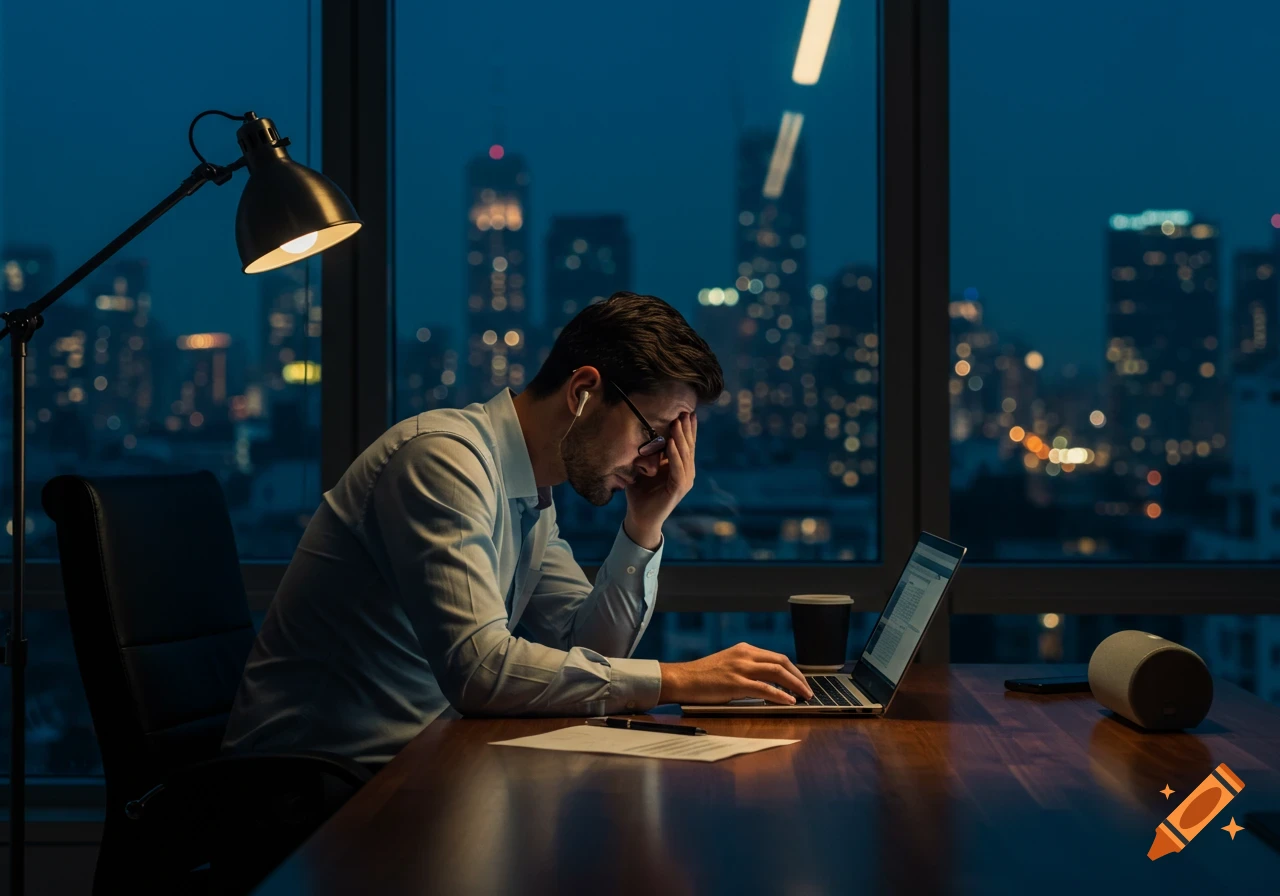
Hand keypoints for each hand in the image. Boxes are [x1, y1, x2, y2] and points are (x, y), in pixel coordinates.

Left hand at [624, 411, 696, 548]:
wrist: (640, 517)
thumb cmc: (640, 492)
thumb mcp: (643, 468)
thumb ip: (647, 454)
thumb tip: (640, 432)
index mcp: (680, 467)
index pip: (686, 445)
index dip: (688, 429)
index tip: (688, 412)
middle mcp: (686, 473)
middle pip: (688, 447)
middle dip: (686, 429)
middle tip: (685, 411)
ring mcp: (685, 481)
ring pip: (685, 455)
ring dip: (681, 438)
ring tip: (678, 422)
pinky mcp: (679, 489)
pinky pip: (678, 469)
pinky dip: (675, 455)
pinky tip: (672, 443)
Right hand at [658, 642, 813, 704]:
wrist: (680, 679)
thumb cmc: (701, 677)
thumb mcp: (727, 665)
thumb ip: (746, 669)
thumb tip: (767, 683)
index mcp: (744, 650)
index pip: (776, 657)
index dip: (793, 670)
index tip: (801, 681)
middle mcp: (744, 655)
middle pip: (781, 662)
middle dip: (799, 677)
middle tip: (808, 690)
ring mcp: (740, 668)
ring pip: (777, 672)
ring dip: (795, 685)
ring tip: (805, 696)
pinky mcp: (735, 683)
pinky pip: (764, 688)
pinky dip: (780, 695)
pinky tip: (789, 701)